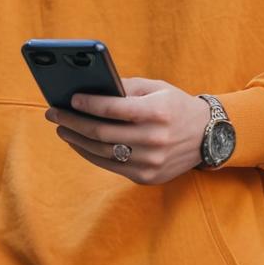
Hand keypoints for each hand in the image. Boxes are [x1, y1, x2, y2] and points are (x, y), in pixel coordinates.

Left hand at [44, 77, 209, 183]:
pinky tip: (79, 143)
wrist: (209, 136)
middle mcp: (155, 139)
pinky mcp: (147, 177)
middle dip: (73, 123)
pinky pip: (111, 166)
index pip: (114, 109)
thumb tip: (90, 88)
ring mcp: (151, 161)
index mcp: (157, 112)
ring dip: (76, 140)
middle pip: (102, 133)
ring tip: (62, 128)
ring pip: (102, 153)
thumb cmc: (176, 106)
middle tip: (54, 114)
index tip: (69, 100)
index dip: (88, 104)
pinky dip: (91, 154)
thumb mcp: (156, 88)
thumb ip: (126, 87)